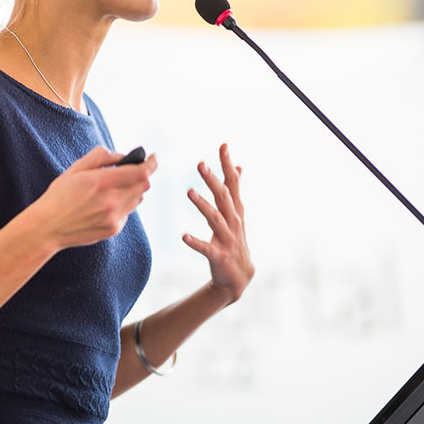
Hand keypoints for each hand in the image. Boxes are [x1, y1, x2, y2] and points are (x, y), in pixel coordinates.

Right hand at [28, 146, 156, 250]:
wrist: (47, 227)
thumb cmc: (59, 196)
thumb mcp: (76, 169)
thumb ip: (101, 157)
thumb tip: (122, 156)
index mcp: (102, 182)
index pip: (141, 172)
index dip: (152, 163)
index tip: (153, 157)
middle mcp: (112, 201)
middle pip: (144, 185)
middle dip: (141, 175)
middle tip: (131, 170)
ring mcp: (114, 217)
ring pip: (138, 199)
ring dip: (132, 189)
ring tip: (114, 188)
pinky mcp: (113, 229)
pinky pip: (128, 212)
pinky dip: (123, 204)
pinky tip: (105, 204)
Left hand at [183, 143, 253, 303]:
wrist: (239, 277)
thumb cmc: (235, 240)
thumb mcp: (237, 214)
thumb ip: (235, 190)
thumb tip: (239, 166)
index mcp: (235, 210)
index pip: (233, 183)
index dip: (227, 164)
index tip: (223, 145)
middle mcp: (234, 221)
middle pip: (224, 197)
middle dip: (213, 180)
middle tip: (200, 164)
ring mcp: (227, 239)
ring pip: (215, 219)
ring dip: (202, 205)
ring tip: (189, 192)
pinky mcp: (219, 256)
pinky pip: (206, 248)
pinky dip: (196, 242)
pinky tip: (183, 236)